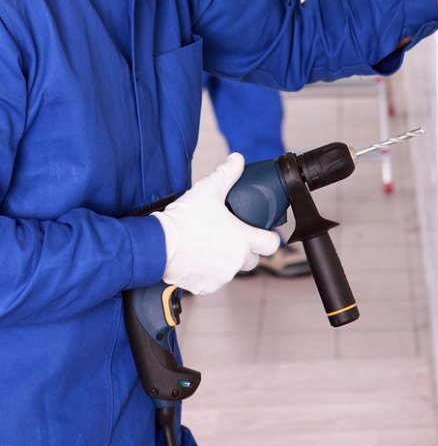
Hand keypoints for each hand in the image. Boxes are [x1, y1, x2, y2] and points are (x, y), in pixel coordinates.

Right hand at [153, 153, 279, 294]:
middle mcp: (235, 262)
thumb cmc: (185, 219)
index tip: (262, 231)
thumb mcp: (209, 189)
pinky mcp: (205, 286)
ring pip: (232, 269)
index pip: (272, 244)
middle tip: (234, 234)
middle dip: (247, 249)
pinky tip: (199, 255)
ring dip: (227, 259)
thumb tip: (238, 159)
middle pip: (253, 259)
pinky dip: (210, 270)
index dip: (269, 236)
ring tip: (212, 243)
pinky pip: (214, 279)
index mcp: (243, 240)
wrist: (158, 244)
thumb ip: (227, 173)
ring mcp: (221, 277)